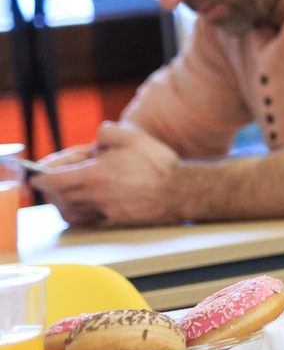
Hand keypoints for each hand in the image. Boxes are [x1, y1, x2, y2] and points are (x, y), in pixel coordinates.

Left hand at [33, 123, 182, 226]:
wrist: (181, 191)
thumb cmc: (158, 164)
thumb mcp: (133, 136)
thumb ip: (107, 132)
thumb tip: (96, 136)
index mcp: (96, 174)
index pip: (56, 180)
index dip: (41, 178)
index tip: (35, 176)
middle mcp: (97, 194)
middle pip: (62, 194)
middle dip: (54, 187)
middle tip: (54, 179)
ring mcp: (106, 208)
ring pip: (75, 206)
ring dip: (68, 198)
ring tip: (73, 188)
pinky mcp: (116, 217)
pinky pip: (91, 214)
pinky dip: (85, 207)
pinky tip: (93, 198)